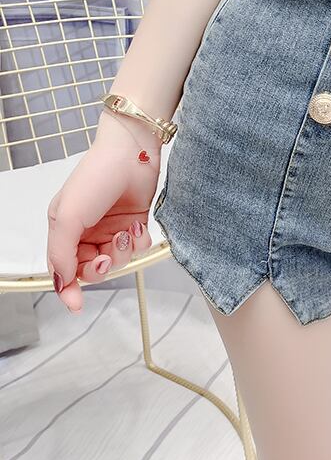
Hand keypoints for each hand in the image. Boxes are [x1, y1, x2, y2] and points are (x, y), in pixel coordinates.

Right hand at [46, 123, 158, 313]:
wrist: (131, 154)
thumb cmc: (95, 178)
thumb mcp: (67, 217)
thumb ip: (61, 253)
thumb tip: (61, 282)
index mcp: (64, 230)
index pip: (63, 269)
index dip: (68, 290)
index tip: (76, 305)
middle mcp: (88, 231)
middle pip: (91, 268)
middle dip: (99, 267)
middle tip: (105, 257)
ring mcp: (112, 228)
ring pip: (118, 260)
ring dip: (122, 252)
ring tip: (124, 234)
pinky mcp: (135, 223)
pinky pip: (137, 247)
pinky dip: (139, 242)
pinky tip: (137, 227)